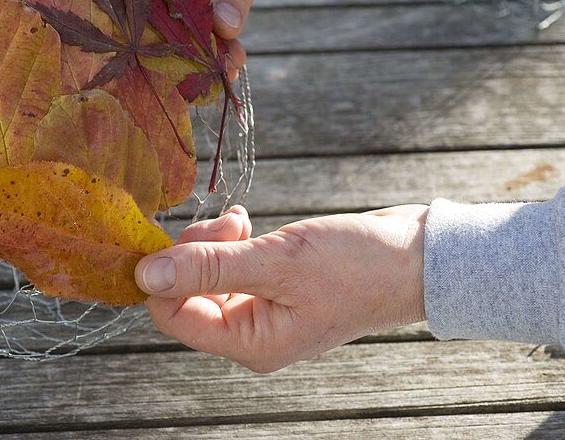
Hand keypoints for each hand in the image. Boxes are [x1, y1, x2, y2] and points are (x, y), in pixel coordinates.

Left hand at [135, 204, 427, 372]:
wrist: (417, 258)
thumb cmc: (357, 266)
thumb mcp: (278, 261)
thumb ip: (209, 267)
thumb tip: (146, 274)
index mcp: (251, 344)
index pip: (172, 316)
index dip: (166, 273)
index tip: (190, 232)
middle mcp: (252, 335)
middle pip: (184, 295)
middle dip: (194, 251)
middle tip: (229, 223)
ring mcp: (263, 312)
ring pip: (205, 277)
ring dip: (212, 242)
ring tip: (242, 219)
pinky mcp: (273, 287)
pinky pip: (229, 268)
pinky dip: (229, 242)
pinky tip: (246, 223)